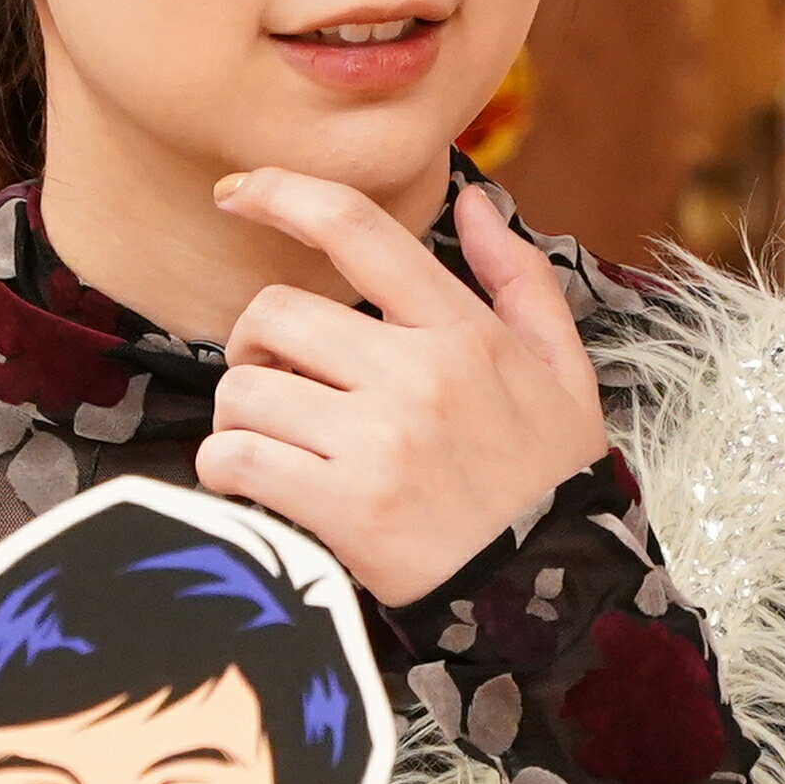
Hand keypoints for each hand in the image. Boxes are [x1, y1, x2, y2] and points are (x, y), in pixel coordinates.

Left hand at [195, 170, 610, 605]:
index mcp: (462, 331)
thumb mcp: (561, 369)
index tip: (237, 194)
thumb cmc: (547, 478)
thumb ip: (518, 279)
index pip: (356, 230)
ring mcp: (379, 442)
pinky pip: (236, 459)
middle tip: (278, 382)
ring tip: (275, 442)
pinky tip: (252, 481)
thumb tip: (474, 202)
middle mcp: (418, 375)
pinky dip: (223, 468)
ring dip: (241, 415)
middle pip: (275, 313)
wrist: (550, 589)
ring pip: (244, 390)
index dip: (282, 193)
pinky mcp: (346, 508)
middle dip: (254, 346)